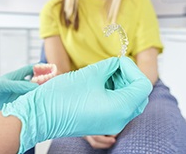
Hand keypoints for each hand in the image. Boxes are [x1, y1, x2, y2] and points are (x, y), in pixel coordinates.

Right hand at [2, 56, 151, 153]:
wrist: (41, 115)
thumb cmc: (64, 94)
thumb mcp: (92, 73)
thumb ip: (111, 65)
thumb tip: (118, 63)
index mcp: (121, 108)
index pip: (143, 85)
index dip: (133, 69)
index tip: (119, 62)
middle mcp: (120, 120)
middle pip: (138, 93)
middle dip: (128, 76)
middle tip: (114, 66)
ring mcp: (112, 124)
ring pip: (129, 99)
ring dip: (122, 83)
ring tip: (107, 73)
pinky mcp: (104, 122)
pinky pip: (119, 105)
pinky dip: (115, 91)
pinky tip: (102, 82)